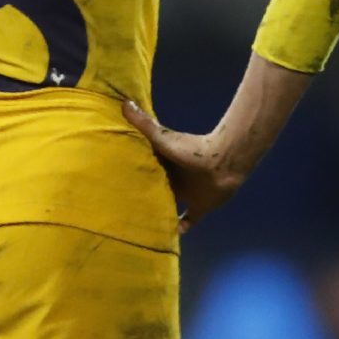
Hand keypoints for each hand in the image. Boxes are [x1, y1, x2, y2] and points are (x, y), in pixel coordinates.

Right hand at [123, 101, 247, 230]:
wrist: (223, 162)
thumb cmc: (191, 149)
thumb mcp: (162, 138)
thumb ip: (144, 124)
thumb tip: (124, 103)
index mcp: (163, 166)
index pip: (144, 172)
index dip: (132, 177)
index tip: (115, 184)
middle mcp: (173, 181)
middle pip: (155, 190)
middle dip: (143, 197)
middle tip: (123, 209)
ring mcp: (187, 195)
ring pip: (168, 206)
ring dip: (158, 213)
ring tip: (140, 226)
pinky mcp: (199, 207)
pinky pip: (187, 221)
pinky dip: (179, 228)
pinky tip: (170, 236)